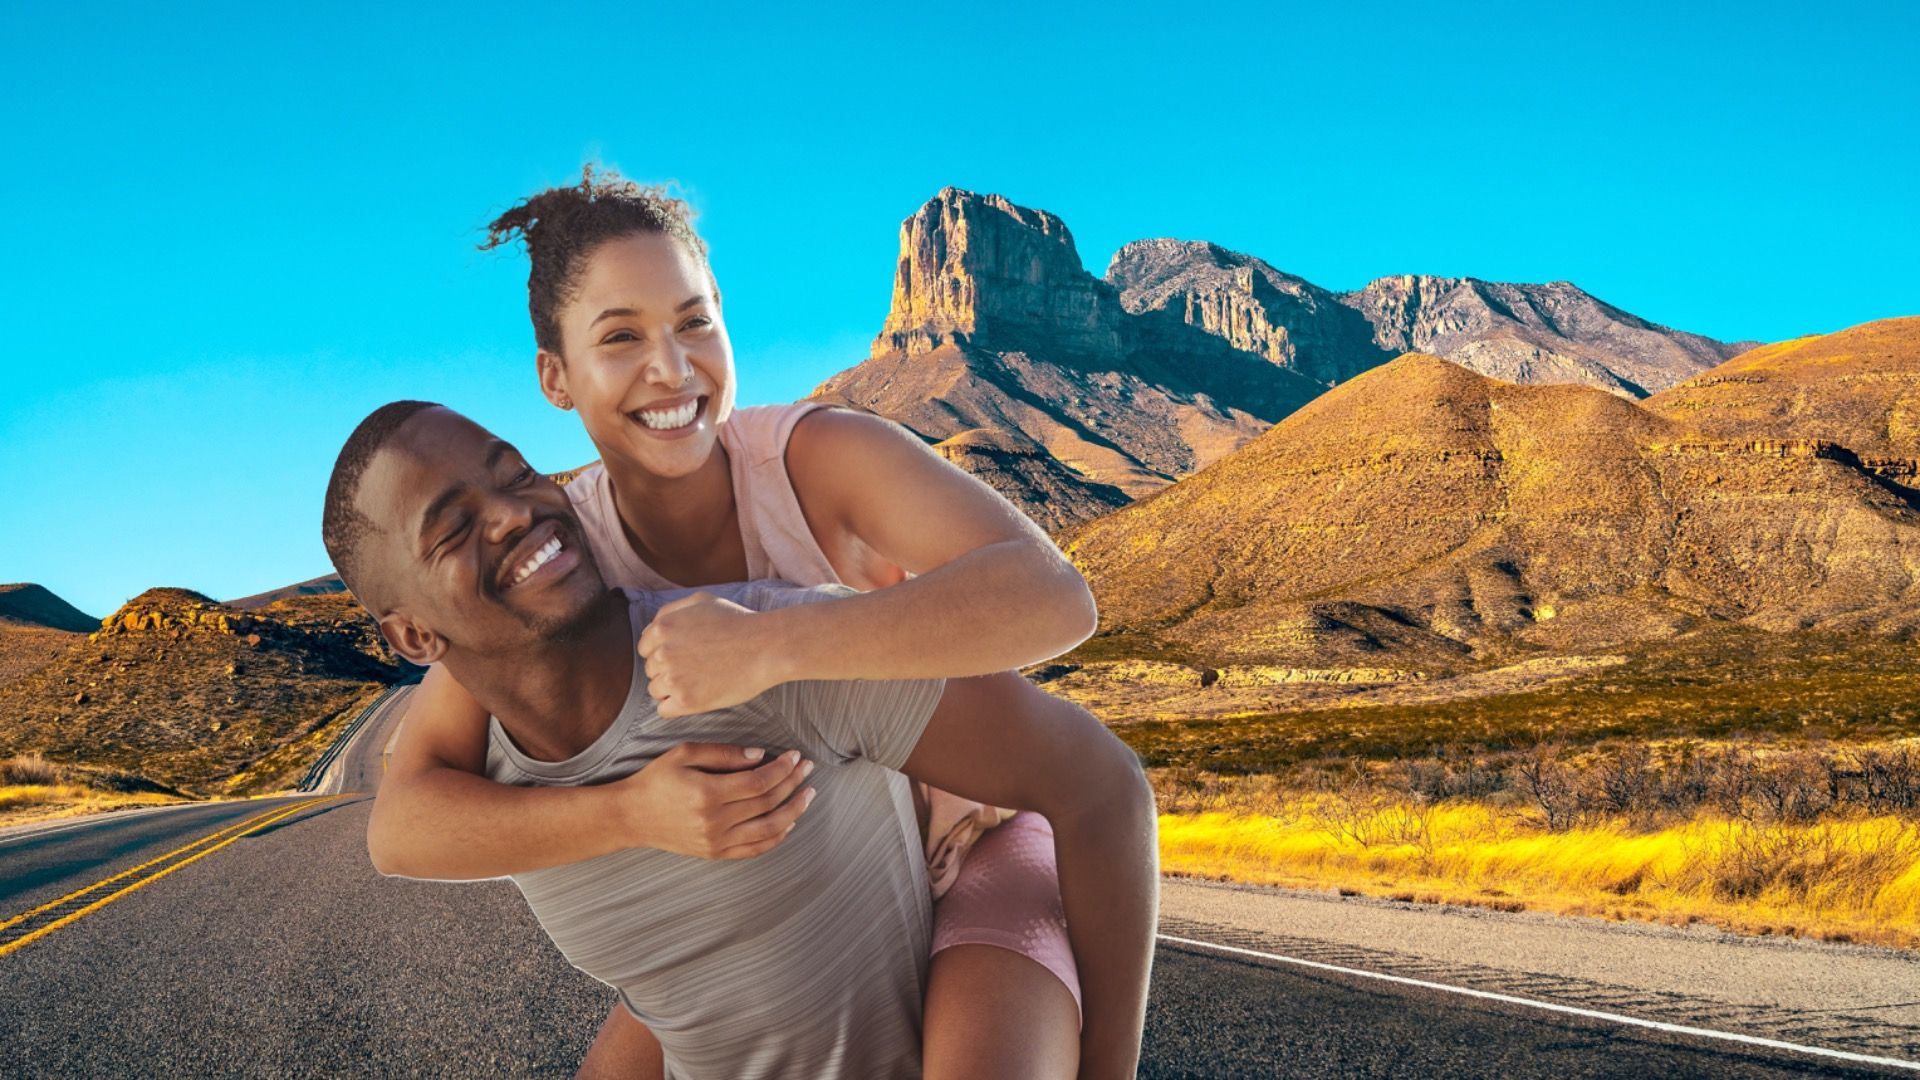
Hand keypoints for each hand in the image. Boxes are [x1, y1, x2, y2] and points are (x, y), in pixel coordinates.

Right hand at [610, 742, 816, 858]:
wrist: (631, 816)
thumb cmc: (656, 780)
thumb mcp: (685, 754)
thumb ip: (724, 754)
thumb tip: (760, 755)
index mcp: (708, 794)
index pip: (759, 781)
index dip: (782, 768)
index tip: (795, 756)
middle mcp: (715, 822)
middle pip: (768, 802)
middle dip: (793, 783)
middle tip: (807, 768)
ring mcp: (716, 841)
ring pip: (768, 829)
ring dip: (793, 811)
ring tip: (808, 795)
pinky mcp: (715, 853)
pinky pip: (754, 849)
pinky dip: (776, 838)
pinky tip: (789, 823)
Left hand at [637, 592, 783, 716]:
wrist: (766, 646)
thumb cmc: (738, 622)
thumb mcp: (701, 601)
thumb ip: (671, 611)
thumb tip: (652, 628)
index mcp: (661, 628)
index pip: (645, 648)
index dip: (664, 652)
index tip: (684, 655)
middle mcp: (661, 653)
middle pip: (651, 670)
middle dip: (668, 670)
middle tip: (696, 668)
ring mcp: (672, 679)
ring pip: (656, 691)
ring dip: (672, 689)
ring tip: (698, 682)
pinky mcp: (686, 701)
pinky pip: (664, 710)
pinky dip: (676, 707)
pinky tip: (694, 698)